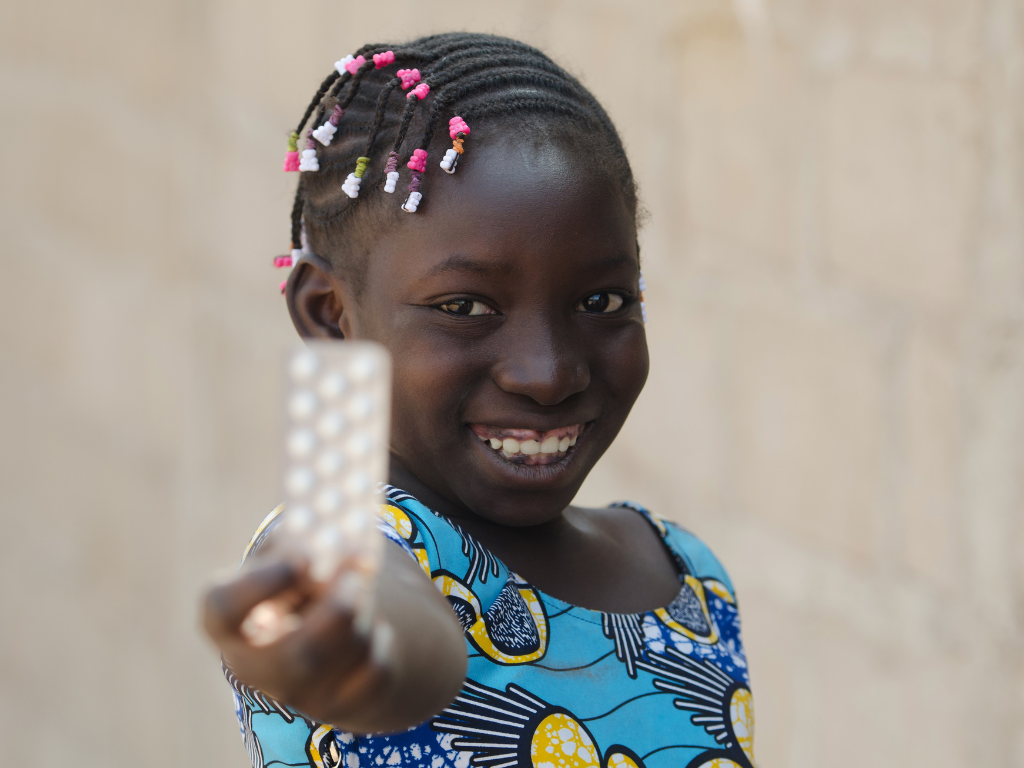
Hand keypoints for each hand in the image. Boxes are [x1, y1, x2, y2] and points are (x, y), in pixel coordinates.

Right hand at [203, 555, 389, 721]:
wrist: (326, 633)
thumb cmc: (296, 585)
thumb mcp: (289, 556)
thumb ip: (303, 545)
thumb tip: (331, 549)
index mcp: (230, 624)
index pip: (223, 612)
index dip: (259, 586)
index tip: (299, 562)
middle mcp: (254, 667)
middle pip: (300, 652)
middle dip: (338, 610)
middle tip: (356, 577)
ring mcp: (296, 694)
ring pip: (341, 659)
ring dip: (362, 615)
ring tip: (361, 592)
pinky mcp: (337, 707)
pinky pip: (375, 676)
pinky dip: (383, 644)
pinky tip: (377, 630)